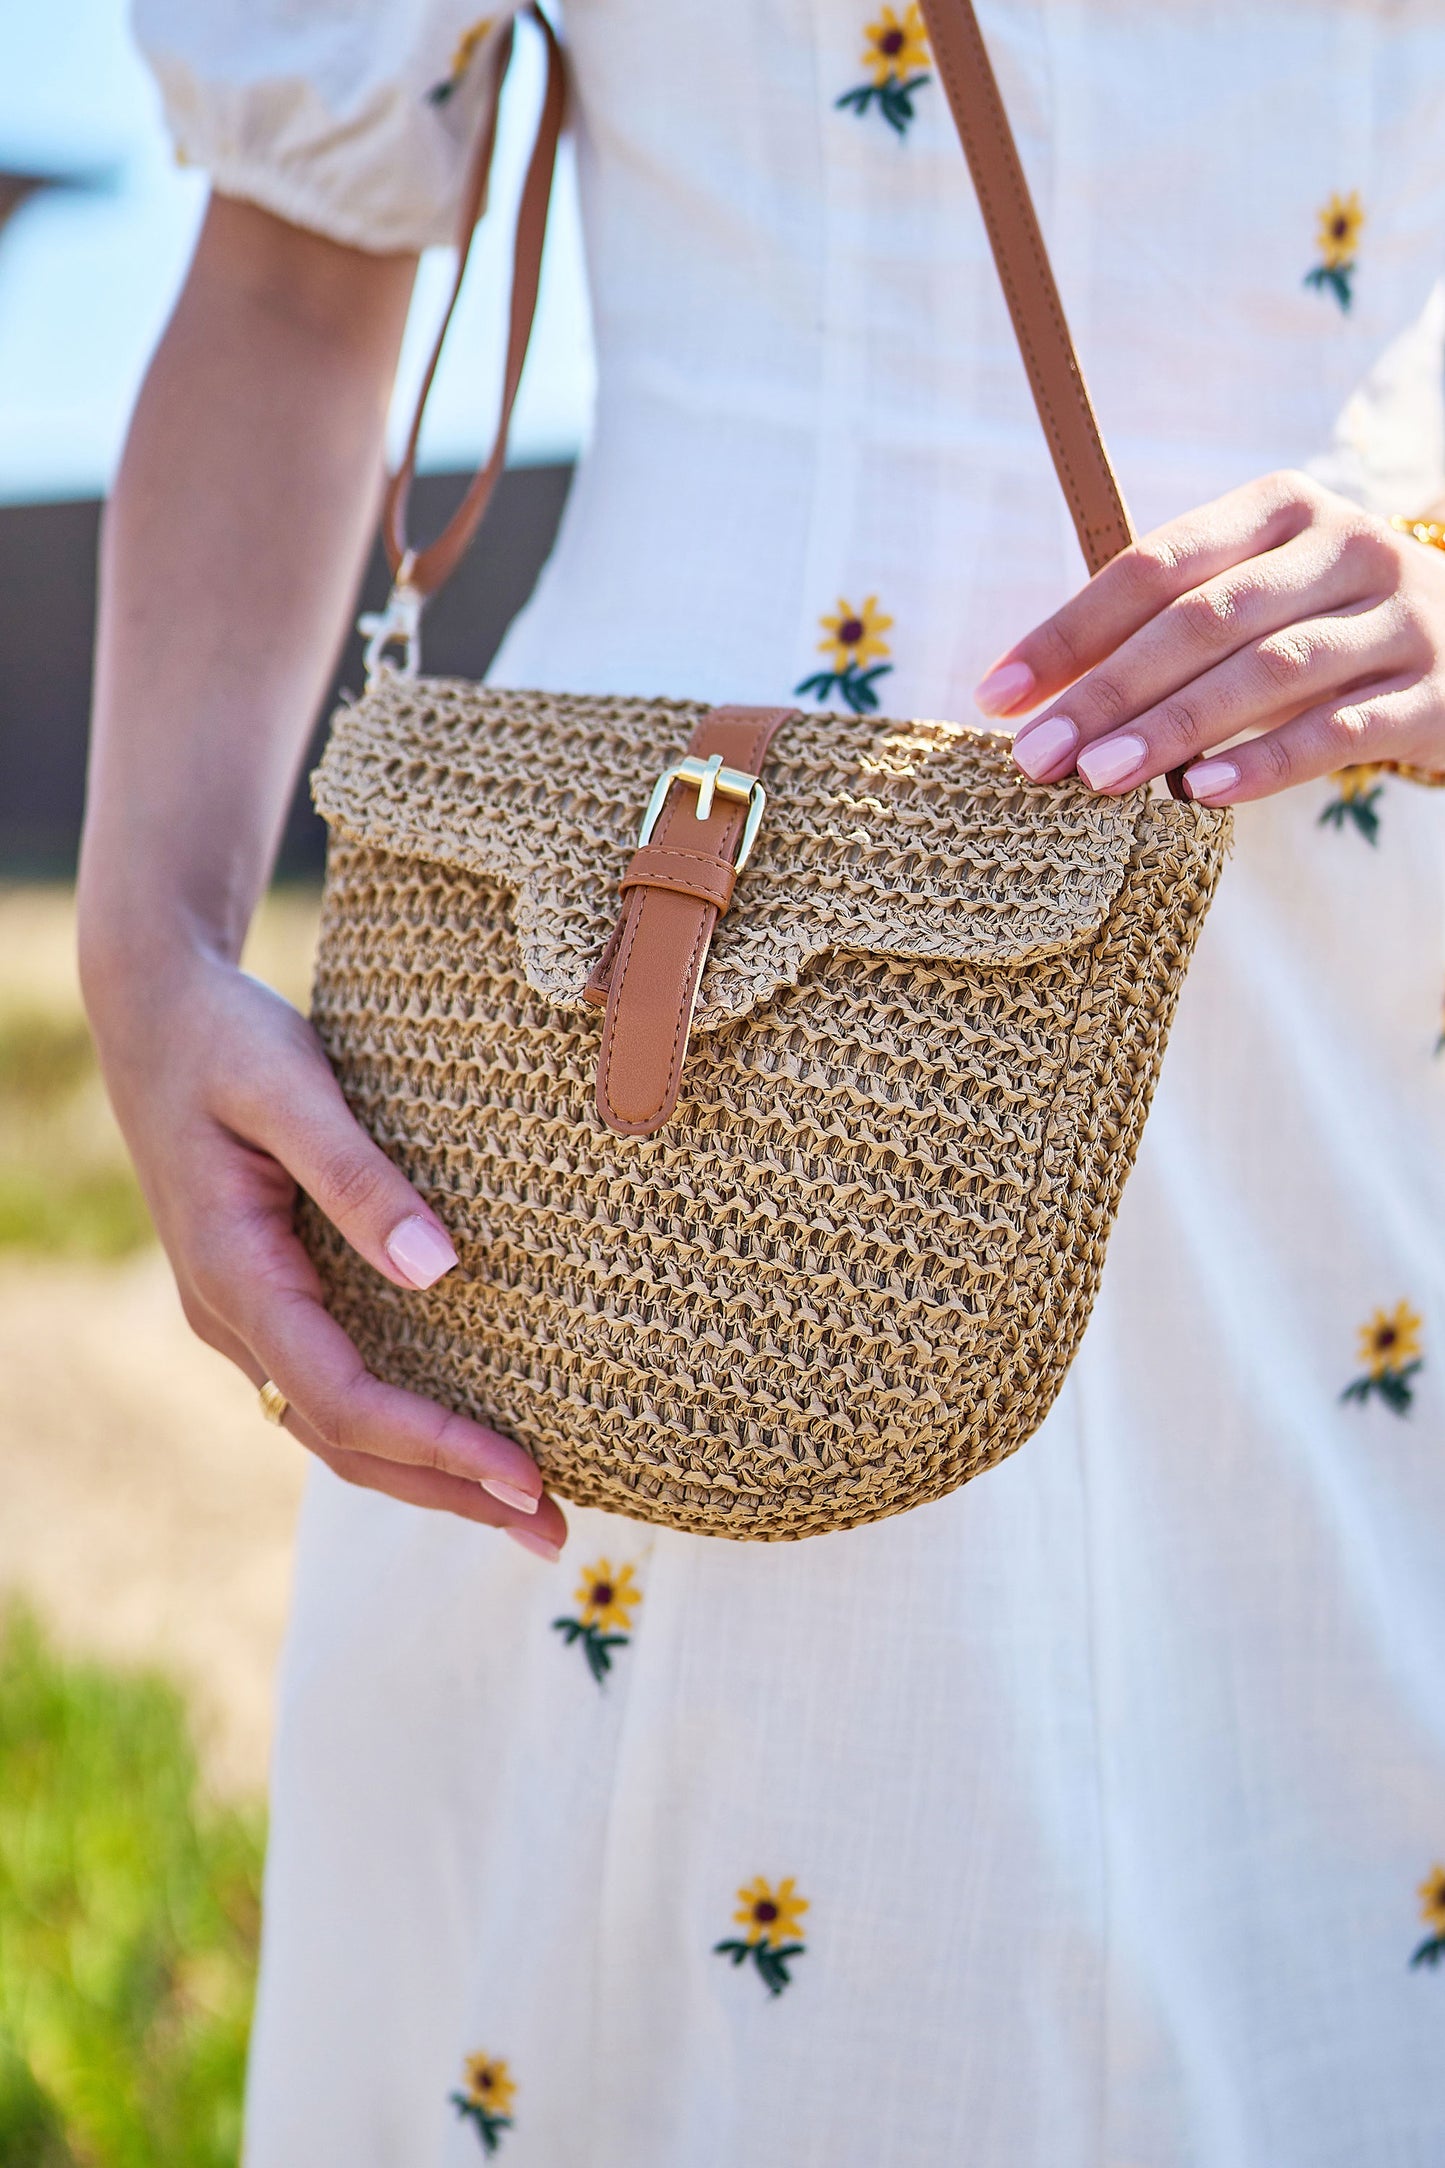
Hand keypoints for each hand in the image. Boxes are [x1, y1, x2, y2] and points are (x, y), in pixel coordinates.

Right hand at [83, 938, 566, 1554]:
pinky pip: (334, 1387)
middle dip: (449, 1493)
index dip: (435, 1445)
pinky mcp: (269, 1296)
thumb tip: (441, 1270)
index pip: (342, 1398)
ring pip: (337, 1428)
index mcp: (234, 1274)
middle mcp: (233, 1315)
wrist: (156, 1013)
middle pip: (344, 1442)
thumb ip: (357, 1177)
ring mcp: (245, 1313)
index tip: (526, 1472)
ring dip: (430, 1476)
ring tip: (527, 1510)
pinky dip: (402, 1428)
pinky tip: (464, 1437)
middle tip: (555, 1531)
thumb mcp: (291, 1086)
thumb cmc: (227, 1038)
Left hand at [974, 470, 1444, 801]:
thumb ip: (1165, 627)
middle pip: (1203, 619)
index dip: (1069, 630)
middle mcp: (1344, 546)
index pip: (1154, 564)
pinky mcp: (1433, 691)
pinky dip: (1262, 764)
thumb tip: (1035, 697)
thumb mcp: (1260, 597)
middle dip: (1108, 689)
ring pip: (1266, 673)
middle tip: (1037, 754)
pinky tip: (1199, 795)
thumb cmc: (1330, 629)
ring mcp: (1397, 617)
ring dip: (1172, 728)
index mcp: (1281, 508)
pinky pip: (1336, 731)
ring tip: (1098, 778)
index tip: (996, 694)